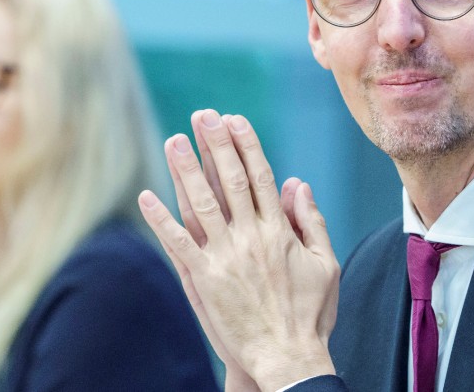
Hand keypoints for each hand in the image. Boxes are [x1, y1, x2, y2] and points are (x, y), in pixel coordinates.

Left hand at [139, 110, 339, 390]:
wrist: (288, 358)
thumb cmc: (311, 314)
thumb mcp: (326, 264)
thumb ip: (311, 222)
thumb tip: (299, 184)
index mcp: (280, 231)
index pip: (261, 176)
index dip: (246, 145)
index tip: (235, 120)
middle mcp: (252, 237)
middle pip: (231, 180)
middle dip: (215, 144)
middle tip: (203, 115)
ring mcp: (226, 257)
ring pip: (203, 204)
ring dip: (186, 170)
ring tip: (173, 141)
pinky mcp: (205, 279)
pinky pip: (178, 243)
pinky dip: (161, 219)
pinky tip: (146, 198)